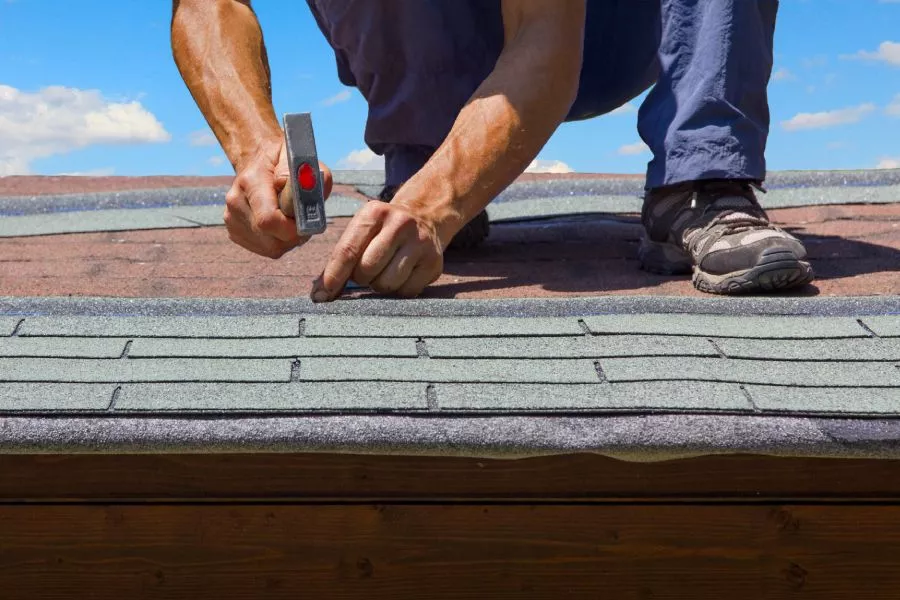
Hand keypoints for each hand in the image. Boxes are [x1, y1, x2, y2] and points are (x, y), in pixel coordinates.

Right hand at [224, 138, 332, 258]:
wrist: (258, 158)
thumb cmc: (285, 160)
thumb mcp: (301, 158)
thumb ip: (308, 175)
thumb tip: (297, 196)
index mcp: (251, 181)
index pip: (268, 220)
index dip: (293, 228)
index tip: (306, 220)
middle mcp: (235, 201)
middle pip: (272, 241)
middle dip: (294, 236)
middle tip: (302, 219)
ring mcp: (231, 218)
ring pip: (270, 248)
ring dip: (287, 240)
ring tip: (290, 218)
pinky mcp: (234, 230)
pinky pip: (264, 249)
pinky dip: (277, 242)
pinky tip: (279, 224)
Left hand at [311, 200, 443, 300]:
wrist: (425, 218)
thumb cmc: (383, 231)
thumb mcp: (362, 230)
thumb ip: (341, 258)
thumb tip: (320, 294)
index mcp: (375, 212)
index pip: (348, 250)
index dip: (333, 276)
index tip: (322, 296)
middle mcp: (400, 224)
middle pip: (367, 269)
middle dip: (361, 278)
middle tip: (366, 272)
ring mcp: (420, 243)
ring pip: (387, 283)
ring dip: (379, 285)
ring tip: (384, 272)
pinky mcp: (434, 262)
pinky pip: (406, 292)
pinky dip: (398, 290)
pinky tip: (402, 275)